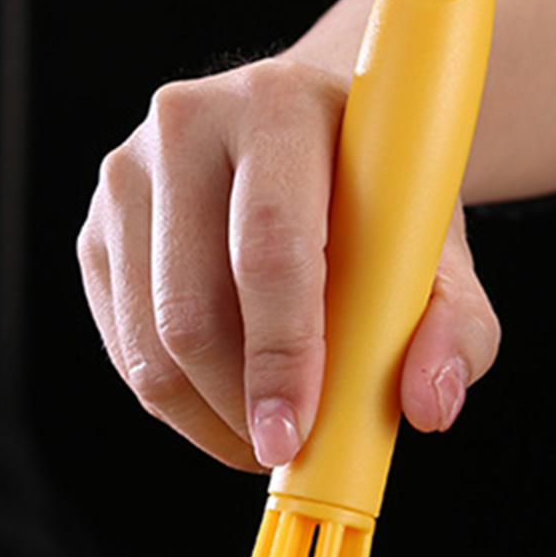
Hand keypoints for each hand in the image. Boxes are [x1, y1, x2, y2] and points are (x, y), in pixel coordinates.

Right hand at [78, 54, 500, 471]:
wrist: (315, 144)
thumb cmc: (380, 203)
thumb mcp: (437, 253)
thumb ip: (457, 327)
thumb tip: (431, 406)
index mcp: (280, 105)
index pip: (268, 248)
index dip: (280, 357)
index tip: (293, 438)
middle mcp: (186, 125)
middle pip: (192, 310)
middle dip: (238, 407)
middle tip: (286, 451)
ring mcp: (127, 179)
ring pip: (149, 345)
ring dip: (208, 417)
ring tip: (265, 432)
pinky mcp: (98, 232)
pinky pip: (126, 352)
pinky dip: (178, 402)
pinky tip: (228, 397)